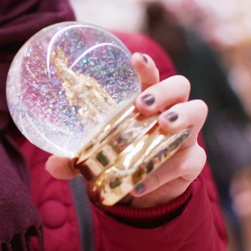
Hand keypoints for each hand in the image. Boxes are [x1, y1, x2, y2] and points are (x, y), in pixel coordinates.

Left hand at [45, 52, 207, 207]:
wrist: (142, 190)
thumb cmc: (120, 160)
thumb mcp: (95, 159)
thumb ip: (74, 161)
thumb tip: (52, 164)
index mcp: (147, 102)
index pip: (150, 76)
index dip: (145, 66)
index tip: (135, 59)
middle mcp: (170, 111)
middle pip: (180, 85)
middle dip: (164, 90)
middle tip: (143, 105)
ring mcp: (186, 134)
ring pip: (198, 110)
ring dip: (181, 116)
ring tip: (162, 126)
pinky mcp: (192, 160)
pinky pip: (191, 159)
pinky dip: (168, 170)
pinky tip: (144, 181)